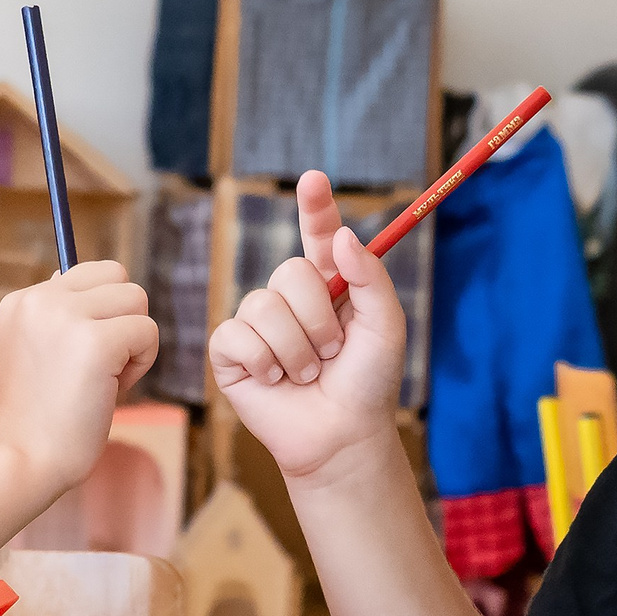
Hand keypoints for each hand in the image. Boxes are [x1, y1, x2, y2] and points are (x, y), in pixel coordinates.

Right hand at [0, 260, 158, 494]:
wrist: (23, 460)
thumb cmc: (36, 418)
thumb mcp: (32, 351)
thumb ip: (57, 317)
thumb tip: (82, 281)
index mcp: (22, 301)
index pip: (86, 274)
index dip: (100, 313)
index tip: (82, 356)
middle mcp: (40, 299)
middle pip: (117, 275)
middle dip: (122, 317)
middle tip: (100, 365)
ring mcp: (67, 317)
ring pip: (137, 299)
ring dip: (134, 341)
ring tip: (104, 379)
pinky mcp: (96, 342)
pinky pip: (147, 332)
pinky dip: (142, 363)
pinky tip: (112, 391)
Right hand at [207, 171, 407, 481]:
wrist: (341, 436)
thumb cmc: (368, 384)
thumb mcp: (384, 327)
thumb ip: (370, 278)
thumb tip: (341, 236)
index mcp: (329, 285)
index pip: (318, 235)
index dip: (314, 206)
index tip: (314, 179)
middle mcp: (290, 298)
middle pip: (290, 272)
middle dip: (318, 318)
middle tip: (332, 353)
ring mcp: (258, 323)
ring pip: (264, 306)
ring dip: (296, 348)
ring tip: (307, 374)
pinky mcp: (232, 352)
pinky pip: (238, 335)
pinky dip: (264, 361)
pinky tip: (275, 380)